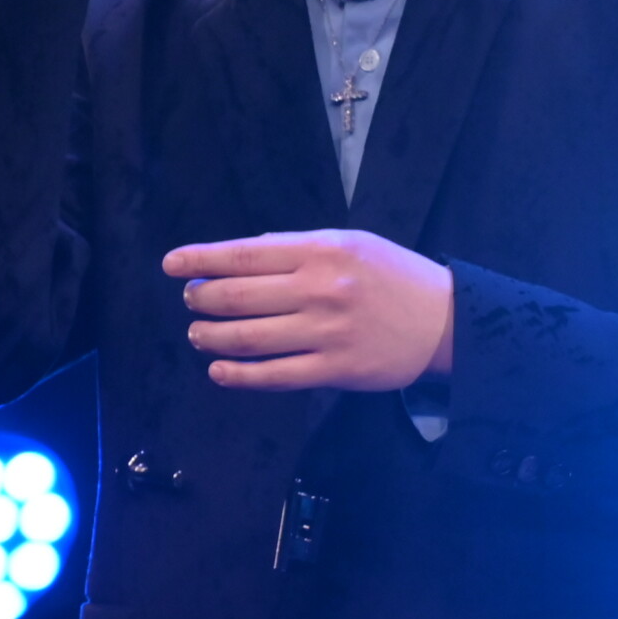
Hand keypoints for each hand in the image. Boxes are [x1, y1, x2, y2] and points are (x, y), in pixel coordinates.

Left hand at [164, 229, 454, 392]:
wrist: (446, 321)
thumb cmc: (393, 276)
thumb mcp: (350, 242)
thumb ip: (298, 246)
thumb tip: (244, 254)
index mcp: (322, 250)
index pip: (246, 254)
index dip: (201, 259)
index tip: (171, 264)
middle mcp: (320, 288)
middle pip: (239, 296)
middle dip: (202, 298)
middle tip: (189, 300)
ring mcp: (326, 332)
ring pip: (249, 338)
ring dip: (212, 336)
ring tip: (197, 335)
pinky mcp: (335, 370)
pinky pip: (274, 376)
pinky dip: (239, 375)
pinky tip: (220, 371)